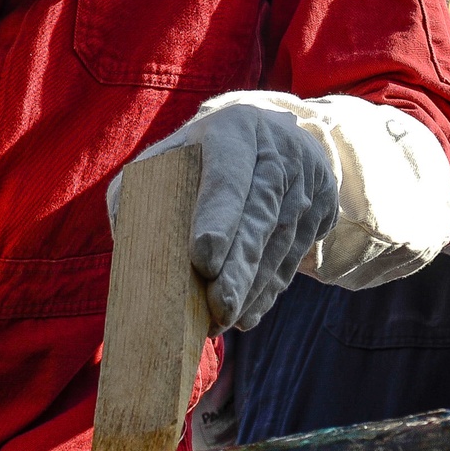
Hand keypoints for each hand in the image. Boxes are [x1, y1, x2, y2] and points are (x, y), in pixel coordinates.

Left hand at [121, 104, 338, 332]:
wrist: (274, 134)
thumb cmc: (204, 154)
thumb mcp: (173, 152)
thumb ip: (142, 186)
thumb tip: (127, 236)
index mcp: (235, 130)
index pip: (229, 176)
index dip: (218, 217)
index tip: (202, 260)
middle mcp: (278, 151)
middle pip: (260, 215)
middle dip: (239, 266)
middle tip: (217, 306)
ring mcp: (306, 180)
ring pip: (280, 243)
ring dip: (252, 287)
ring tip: (222, 320)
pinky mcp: (322, 207)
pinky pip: (295, 257)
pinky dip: (269, 290)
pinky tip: (246, 315)